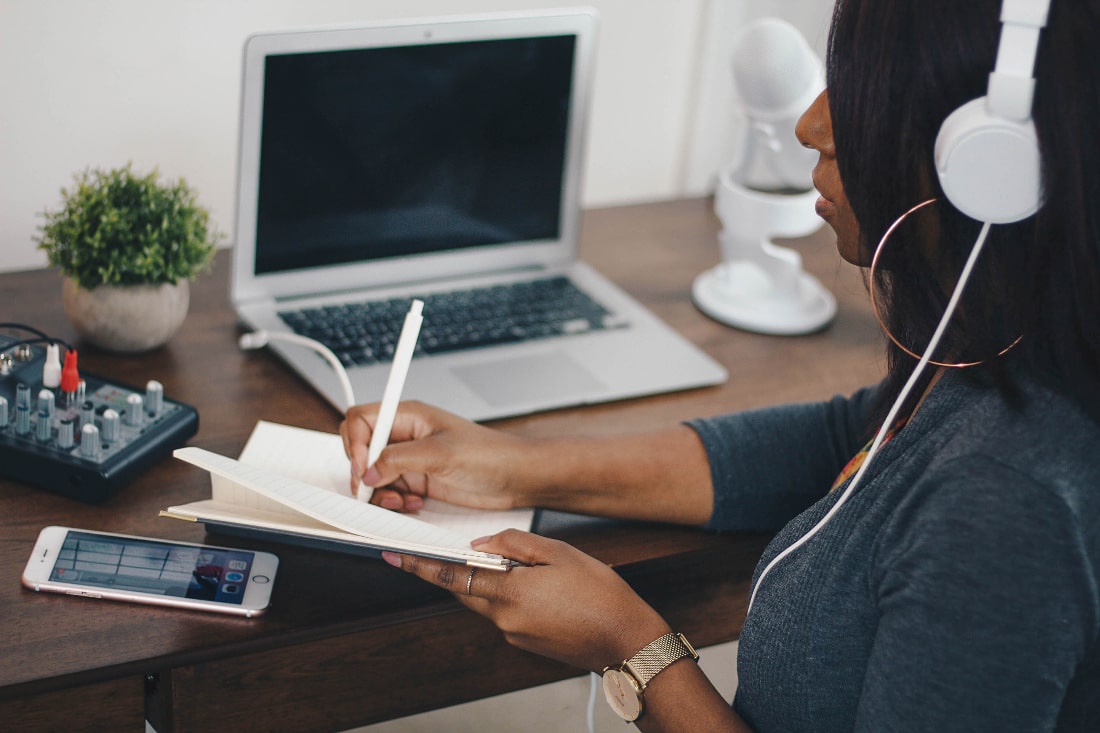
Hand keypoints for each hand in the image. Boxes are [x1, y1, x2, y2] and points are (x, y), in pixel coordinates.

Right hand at [340, 400, 533, 511]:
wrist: (515, 477)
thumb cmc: (489, 454)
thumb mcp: (440, 453)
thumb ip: (398, 460)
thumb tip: (366, 472)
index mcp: (409, 416)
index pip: (361, 420)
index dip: (354, 444)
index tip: (362, 469)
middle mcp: (405, 436)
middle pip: (360, 449)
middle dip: (362, 472)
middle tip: (372, 490)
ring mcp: (410, 460)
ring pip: (372, 475)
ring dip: (379, 492)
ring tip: (400, 499)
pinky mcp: (418, 480)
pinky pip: (389, 491)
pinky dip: (394, 501)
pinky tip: (413, 503)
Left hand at [381, 530, 671, 671]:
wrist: (626, 640)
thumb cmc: (601, 595)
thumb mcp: (559, 553)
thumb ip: (514, 544)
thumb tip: (481, 543)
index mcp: (509, 592)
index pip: (452, 576)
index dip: (420, 565)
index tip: (395, 555)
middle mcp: (504, 619)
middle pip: (464, 590)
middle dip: (454, 570)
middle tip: (446, 550)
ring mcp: (513, 634)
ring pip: (485, 601)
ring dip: (488, 581)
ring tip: (520, 566)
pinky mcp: (524, 643)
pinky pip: (504, 614)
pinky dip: (507, 596)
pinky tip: (536, 587)